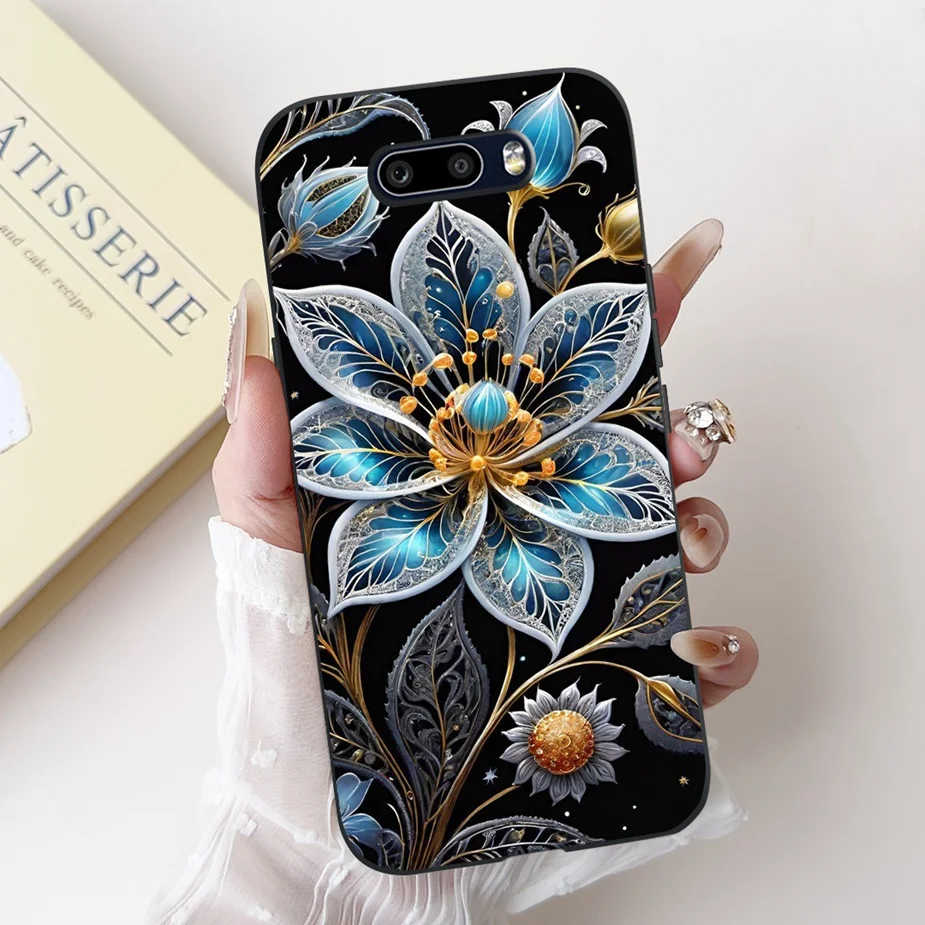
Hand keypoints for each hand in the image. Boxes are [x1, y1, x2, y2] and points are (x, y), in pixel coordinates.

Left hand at [211, 221, 757, 705]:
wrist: (313, 786)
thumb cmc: (293, 655)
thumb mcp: (268, 532)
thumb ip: (264, 438)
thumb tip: (252, 325)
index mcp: (477, 478)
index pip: (552, 388)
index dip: (615, 318)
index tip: (669, 256)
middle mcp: (537, 527)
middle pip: (637, 452)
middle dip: (681, 423)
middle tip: (676, 432)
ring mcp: (578, 598)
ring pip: (680, 537)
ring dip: (705, 521)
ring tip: (682, 531)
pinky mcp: (603, 681)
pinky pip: (695, 660)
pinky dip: (722, 645)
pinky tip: (695, 639)